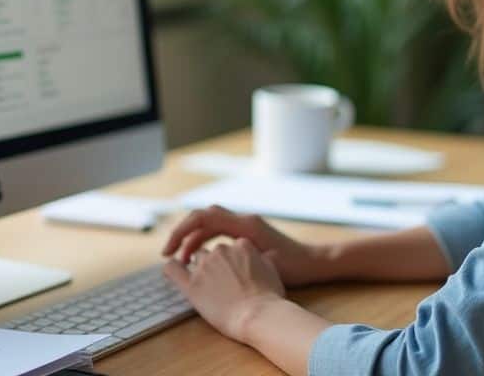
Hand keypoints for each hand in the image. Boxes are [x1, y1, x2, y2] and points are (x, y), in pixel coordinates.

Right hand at [161, 205, 331, 286]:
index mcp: (245, 224)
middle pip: (204, 216)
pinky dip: (207, 242)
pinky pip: (221, 232)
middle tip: (168, 254)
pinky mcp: (249, 235)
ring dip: (194, 239)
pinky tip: (202, 261)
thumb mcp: (264, 263)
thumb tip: (204, 258)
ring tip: (182, 261)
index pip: (204, 217)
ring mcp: (247, 226)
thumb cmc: (293, 267)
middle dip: (183, 233)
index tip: (170, 252)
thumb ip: (235, 258)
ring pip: (211, 224)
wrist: (314, 264)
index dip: (182, 232)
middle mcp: (245, 220)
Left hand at [164, 237, 285, 341]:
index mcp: (241, 245)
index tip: (234, 274)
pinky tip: (172, 268)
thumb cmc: (269, 297)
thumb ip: (266, 260)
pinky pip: (172, 268)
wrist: (258, 316)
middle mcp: (221, 250)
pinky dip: (171, 266)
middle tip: (221, 284)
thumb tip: (268, 255)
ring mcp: (205, 266)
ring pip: (195, 259)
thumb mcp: (274, 271)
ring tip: (204, 285)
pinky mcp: (191, 285)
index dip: (232, 261)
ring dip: (198, 268)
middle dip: (215, 265)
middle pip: (212, 252)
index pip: (231, 248)